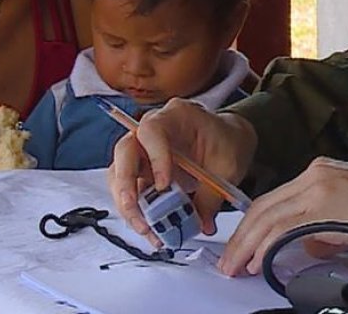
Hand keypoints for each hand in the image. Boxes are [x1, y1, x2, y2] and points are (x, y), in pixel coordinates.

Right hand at [107, 98, 256, 241]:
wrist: (227, 142)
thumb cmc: (226, 143)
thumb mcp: (228, 166)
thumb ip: (212, 195)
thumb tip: (201, 224)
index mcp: (175, 116)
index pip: (152, 130)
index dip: (154, 157)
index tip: (164, 185)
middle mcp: (151, 131)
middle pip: (125, 152)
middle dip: (126, 186)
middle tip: (138, 213)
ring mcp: (143, 152)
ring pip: (119, 175)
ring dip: (128, 206)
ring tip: (147, 230)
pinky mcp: (141, 172)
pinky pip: (129, 192)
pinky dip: (137, 213)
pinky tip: (151, 230)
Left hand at [218, 157, 347, 276]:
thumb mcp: (347, 212)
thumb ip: (321, 225)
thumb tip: (304, 245)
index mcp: (318, 172)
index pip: (273, 199)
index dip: (251, 225)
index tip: (240, 246)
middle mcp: (313, 174)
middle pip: (264, 206)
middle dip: (241, 236)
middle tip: (228, 261)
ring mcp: (317, 186)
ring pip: (268, 216)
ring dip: (247, 244)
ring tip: (236, 266)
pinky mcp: (324, 203)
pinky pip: (285, 227)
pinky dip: (266, 246)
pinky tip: (258, 261)